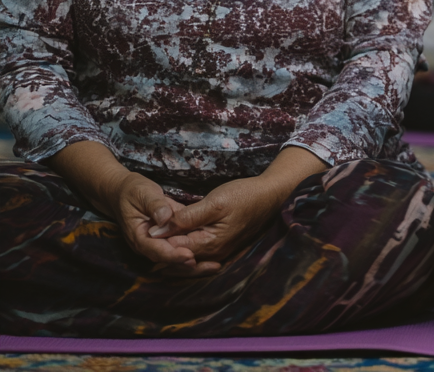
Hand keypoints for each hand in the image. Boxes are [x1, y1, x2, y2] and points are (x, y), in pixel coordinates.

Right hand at [109, 170, 221, 274]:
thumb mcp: (143, 194)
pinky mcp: (167, 238)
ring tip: (214, 266)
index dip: (173, 255)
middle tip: (210, 266)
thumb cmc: (134, 192)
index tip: (189, 256)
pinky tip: (211, 258)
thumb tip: (166, 218)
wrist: (125, 192)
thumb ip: (155, 205)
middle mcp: (148, 245)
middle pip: (168, 260)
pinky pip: (180, 249)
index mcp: (139, 236)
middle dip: (188, 265)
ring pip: (175, 258)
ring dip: (194, 264)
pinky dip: (194, 253)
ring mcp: (157, 243)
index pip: (156, 250)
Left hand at [149, 176, 282, 273]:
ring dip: (171, 246)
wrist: (270, 195)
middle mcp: (212, 254)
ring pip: (186, 256)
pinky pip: (197, 252)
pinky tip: (176, 236)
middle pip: (177, 256)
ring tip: (158, 231)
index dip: (157, 238)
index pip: (172, 248)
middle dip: (161, 245)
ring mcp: (218, 252)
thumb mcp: (213, 203)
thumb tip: (156, 231)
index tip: (144, 224)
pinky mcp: (222, 246)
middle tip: (147, 229)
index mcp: (209, 245)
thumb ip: (184, 218)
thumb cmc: (244, 195)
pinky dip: (183, 246)